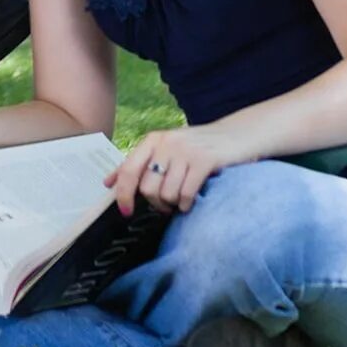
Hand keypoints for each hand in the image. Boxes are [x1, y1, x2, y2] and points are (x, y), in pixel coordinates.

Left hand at [107, 124, 237, 216]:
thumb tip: (108, 183)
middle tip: (167, 204)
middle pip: (148, 188)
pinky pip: (186, 194)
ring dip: (173, 204)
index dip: (124, 195)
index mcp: (153, 140)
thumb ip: (138, 164)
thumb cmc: (198, 146)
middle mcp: (167, 143)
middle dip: (156, 203)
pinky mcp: (205, 160)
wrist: (238, 135)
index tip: (126, 212)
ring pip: (167, 194)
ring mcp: (186, 151)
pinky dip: (187, 204)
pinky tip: (192, 200)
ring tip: (182, 199)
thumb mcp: (166, 149)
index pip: (129, 171)